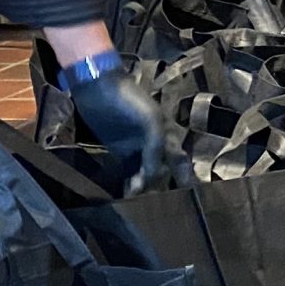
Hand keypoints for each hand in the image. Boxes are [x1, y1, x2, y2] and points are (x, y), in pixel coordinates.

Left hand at [70, 63, 180, 190]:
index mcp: (167, 133)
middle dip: (158, 184)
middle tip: (150, 198)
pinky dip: (128, 181)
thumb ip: (156, 147)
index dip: (184, 176)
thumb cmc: (129, 100)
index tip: (185, 194)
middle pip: (162, 169)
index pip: (179, 160)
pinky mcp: (119, 150)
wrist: (98, 87)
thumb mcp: (150, 120)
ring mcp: (137, 146)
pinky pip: (128, 169)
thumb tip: (153, 175)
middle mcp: (156, 142)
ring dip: (142, 184)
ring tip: (133, 194)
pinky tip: (125, 191)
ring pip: (145, 172)